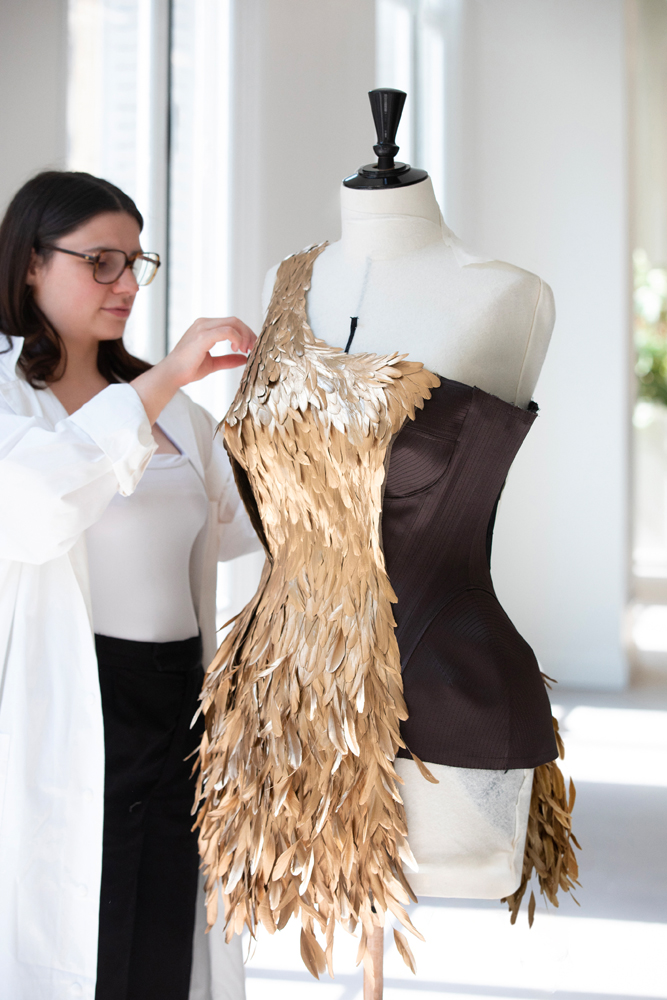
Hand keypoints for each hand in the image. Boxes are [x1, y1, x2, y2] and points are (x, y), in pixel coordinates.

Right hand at [131, 316, 255, 423]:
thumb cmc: (187, 369)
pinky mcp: (203, 336)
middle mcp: (204, 323)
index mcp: (205, 327)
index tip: (250, 347)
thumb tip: (244, 359)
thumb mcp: (213, 363)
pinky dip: (237, 338)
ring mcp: (203, 328)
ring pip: (233, 323)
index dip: (245, 333)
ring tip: (245, 350)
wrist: (172, 374)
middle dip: (248, 333)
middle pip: (235, 320)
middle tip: (252, 348)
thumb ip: (228, 359)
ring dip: (245, 336)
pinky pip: (227, 331)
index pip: (231, 323)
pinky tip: (237, 349)